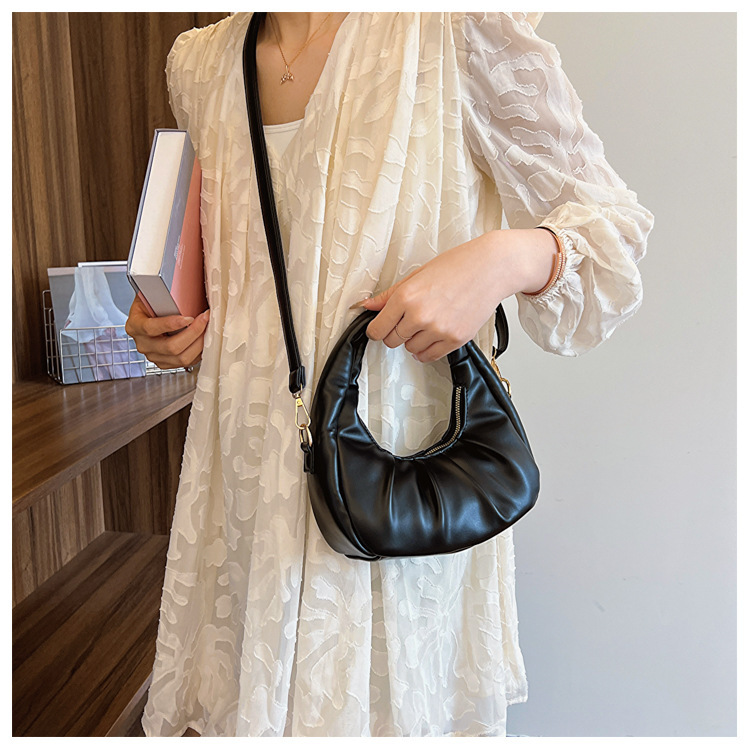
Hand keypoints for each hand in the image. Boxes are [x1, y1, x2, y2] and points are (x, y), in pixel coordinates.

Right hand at [125, 295, 209, 369]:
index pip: (151, 328)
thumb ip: (160, 294)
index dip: (171, 324)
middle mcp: (143, 344)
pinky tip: (204, 339)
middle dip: (193, 333)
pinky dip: (199, 352)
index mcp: (135, 326)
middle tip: (205, 319)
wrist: (147, 317)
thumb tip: (180, 280)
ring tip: (208, 329)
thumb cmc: (151, 304)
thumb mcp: (150, 296)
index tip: (189, 318)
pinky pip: (186, 363)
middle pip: (171, 347)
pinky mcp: (165, 363)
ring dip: (199, 343)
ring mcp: (154, 356)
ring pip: (181, 358)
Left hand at [358, 229, 555, 362]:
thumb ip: (390, 295)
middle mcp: (420, 315)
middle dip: (395, 334)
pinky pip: (430, 356)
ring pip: (411, 350)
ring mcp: (438, 330)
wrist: (491, 268)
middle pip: (392, 341)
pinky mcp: (455, 340)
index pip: (377, 329)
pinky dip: (427, 350)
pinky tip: (432, 336)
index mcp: (406, 297)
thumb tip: (368, 306)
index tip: (379, 328)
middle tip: (406, 322)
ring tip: (425, 324)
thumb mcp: (417, 275)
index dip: (376, 329)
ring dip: (413, 341)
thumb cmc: (457, 266)